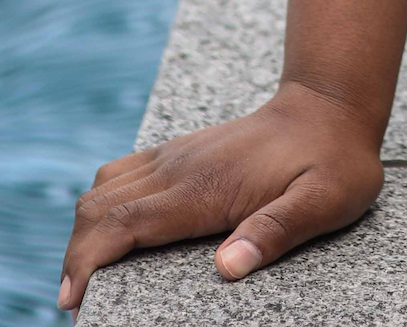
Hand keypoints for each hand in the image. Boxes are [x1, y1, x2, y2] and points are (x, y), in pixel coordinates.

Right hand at [58, 82, 384, 310]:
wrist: (331, 103)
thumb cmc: (332, 160)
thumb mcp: (322, 202)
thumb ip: (276, 231)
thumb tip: (228, 267)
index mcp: (202, 186)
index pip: (122, 222)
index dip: (86, 262)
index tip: (73, 302)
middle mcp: (178, 167)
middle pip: (97, 206)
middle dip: (76, 256)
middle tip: (77, 304)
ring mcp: (177, 156)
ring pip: (103, 187)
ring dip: (84, 232)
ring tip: (87, 280)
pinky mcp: (182, 153)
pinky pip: (122, 175)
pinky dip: (102, 210)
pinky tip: (113, 238)